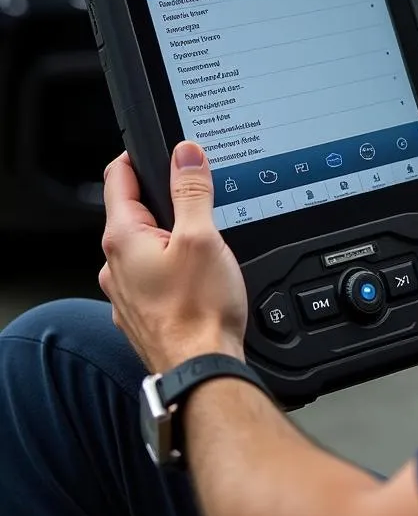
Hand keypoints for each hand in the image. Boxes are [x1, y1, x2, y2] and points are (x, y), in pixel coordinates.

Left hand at [99, 143, 246, 373]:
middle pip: (134, 211)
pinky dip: (172, 263)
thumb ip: (192, 191)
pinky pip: (153, 273)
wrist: (201, 369)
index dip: (138, 156)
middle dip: (163, 196)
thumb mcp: (203, 236)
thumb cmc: (199, 311)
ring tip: (204, 233)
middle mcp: (115, 265)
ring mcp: (127, 292)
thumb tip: (185, 154)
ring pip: (145, 245)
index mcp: (123, 239)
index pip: (117, 179)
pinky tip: (199, 271)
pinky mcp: (143, 312)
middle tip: (197, 188)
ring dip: (170, 233)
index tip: (160, 146)